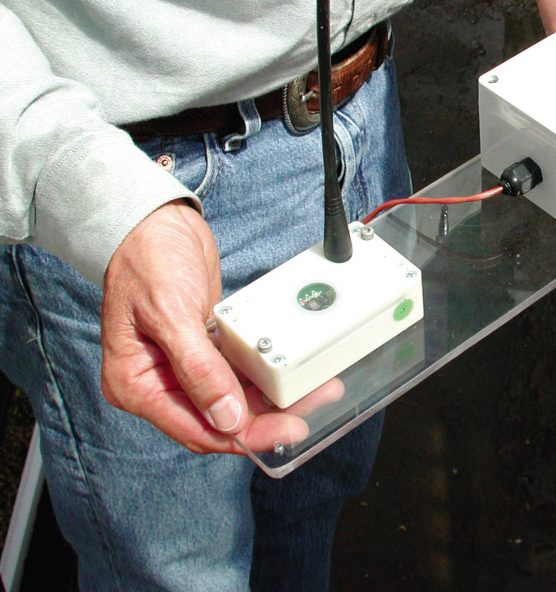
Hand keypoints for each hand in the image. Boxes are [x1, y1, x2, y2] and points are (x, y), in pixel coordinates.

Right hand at [101, 200, 325, 453]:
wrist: (157, 224)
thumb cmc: (147, 261)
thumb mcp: (171, 313)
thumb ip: (198, 367)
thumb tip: (226, 416)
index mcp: (137, 385)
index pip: (197, 429)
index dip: (245, 436)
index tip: (285, 432)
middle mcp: (160, 383)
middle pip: (221, 418)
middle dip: (268, 419)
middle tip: (309, 412)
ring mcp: (185, 367)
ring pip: (235, 398)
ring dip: (272, 399)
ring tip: (313, 391)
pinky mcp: (206, 349)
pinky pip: (239, 373)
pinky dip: (264, 375)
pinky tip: (291, 375)